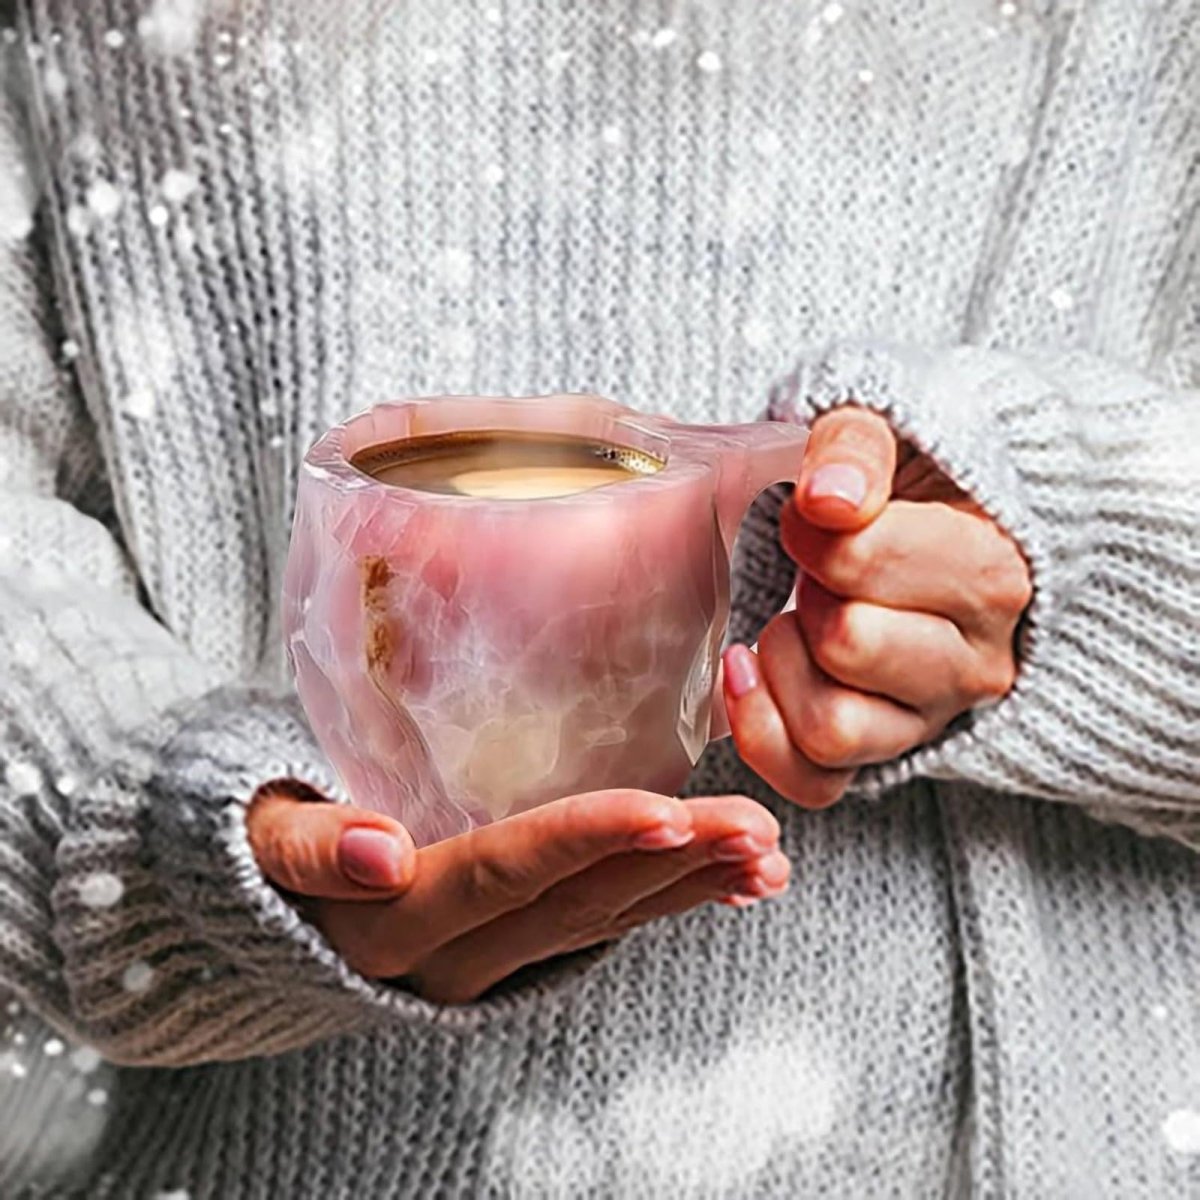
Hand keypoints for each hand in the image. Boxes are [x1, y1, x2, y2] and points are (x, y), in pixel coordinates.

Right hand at [248, 783, 788, 1003]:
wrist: (265, 922)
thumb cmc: (265, 849)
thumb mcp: (260, 843)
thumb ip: (309, 847)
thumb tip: (379, 850)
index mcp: (394, 919)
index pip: (503, 872)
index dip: (584, 841)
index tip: (668, 812)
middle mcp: (452, 957)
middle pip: (575, 904)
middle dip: (670, 865)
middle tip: (754, 829)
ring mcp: (490, 963)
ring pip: (603, 922)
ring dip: (690, 887)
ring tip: (766, 855)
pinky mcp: (514, 953)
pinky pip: (603, 928)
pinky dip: (672, 902)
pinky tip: (734, 881)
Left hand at [723, 406, 1031, 809]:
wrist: (926, 524)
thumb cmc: (900, 480)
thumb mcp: (885, 429)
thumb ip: (857, 447)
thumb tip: (829, 499)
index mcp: (993, 574)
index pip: (866, 563)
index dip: (810, 531)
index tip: (811, 510)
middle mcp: (977, 662)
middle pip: (849, 644)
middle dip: (807, 595)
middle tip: (814, 571)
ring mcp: (931, 719)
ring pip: (832, 728)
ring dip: (786, 664)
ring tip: (793, 618)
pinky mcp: (886, 755)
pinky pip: (816, 783)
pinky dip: (765, 733)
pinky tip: (747, 672)